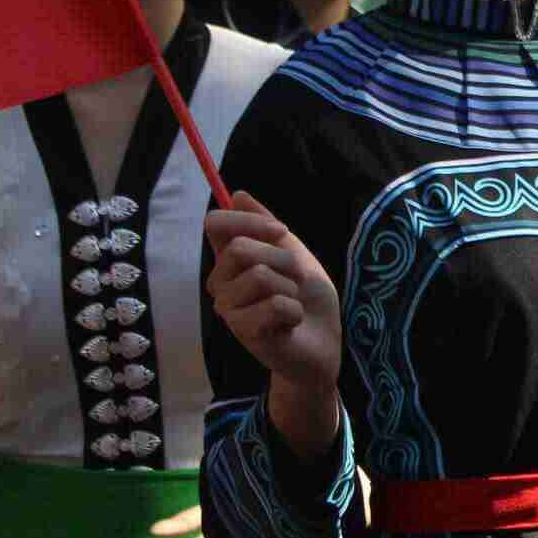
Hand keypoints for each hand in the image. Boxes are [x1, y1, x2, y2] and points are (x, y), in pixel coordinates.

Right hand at [204, 191, 341, 394]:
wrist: (322, 343)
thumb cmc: (306, 298)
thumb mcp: (293, 253)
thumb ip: (266, 225)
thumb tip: (238, 193)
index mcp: (230, 261)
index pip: (215, 224)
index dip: (247, 220)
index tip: (280, 231)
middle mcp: (220, 283)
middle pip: (239, 248)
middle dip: (281, 259)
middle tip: (294, 280)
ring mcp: (228, 309)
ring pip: (259, 275)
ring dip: (291, 286)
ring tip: (292, 302)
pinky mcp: (243, 331)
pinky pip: (274, 303)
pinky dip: (295, 310)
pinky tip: (291, 323)